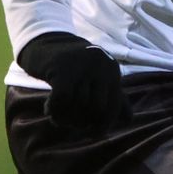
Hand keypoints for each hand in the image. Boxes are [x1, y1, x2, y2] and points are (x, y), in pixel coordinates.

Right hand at [16, 32, 130, 133]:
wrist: (44, 41)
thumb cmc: (72, 66)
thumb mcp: (96, 77)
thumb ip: (114, 96)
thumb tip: (129, 120)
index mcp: (111, 69)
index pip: (114, 106)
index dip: (104, 124)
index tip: (92, 132)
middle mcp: (100, 65)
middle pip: (97, 109)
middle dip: (83, 123)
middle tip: (70, 124)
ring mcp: (81, 65)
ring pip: (78, 106)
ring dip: (65, 118)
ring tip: (57, 115)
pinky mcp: (62, 68)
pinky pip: (62, 100)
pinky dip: (54, 110)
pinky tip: (48, 109)